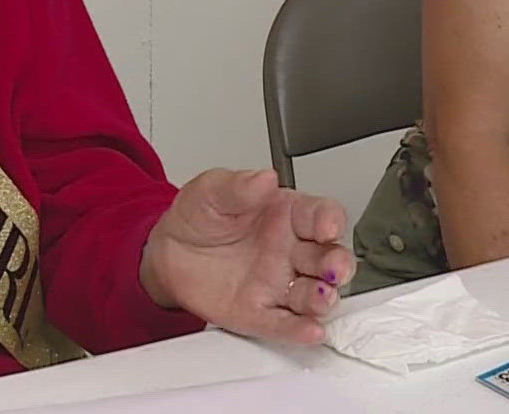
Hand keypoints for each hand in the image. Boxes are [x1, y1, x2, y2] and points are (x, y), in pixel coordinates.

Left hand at [139, 168, 354, 345]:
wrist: (169, 251)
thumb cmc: (199, 217)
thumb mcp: (211, 191)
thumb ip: (239, 186)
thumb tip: (263, 179)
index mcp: (287, 214)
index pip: (321, 215)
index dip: (331, 221)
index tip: (327, 227)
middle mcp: (290, 251)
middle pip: (329, 259)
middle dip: (339, 265)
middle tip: (334, 269)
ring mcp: (278, 284)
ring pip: (314, 295)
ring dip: (324, 299)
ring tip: (321, 299)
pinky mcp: (259, 313)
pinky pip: (284, 324)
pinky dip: (299, 330)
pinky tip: (309, 330)